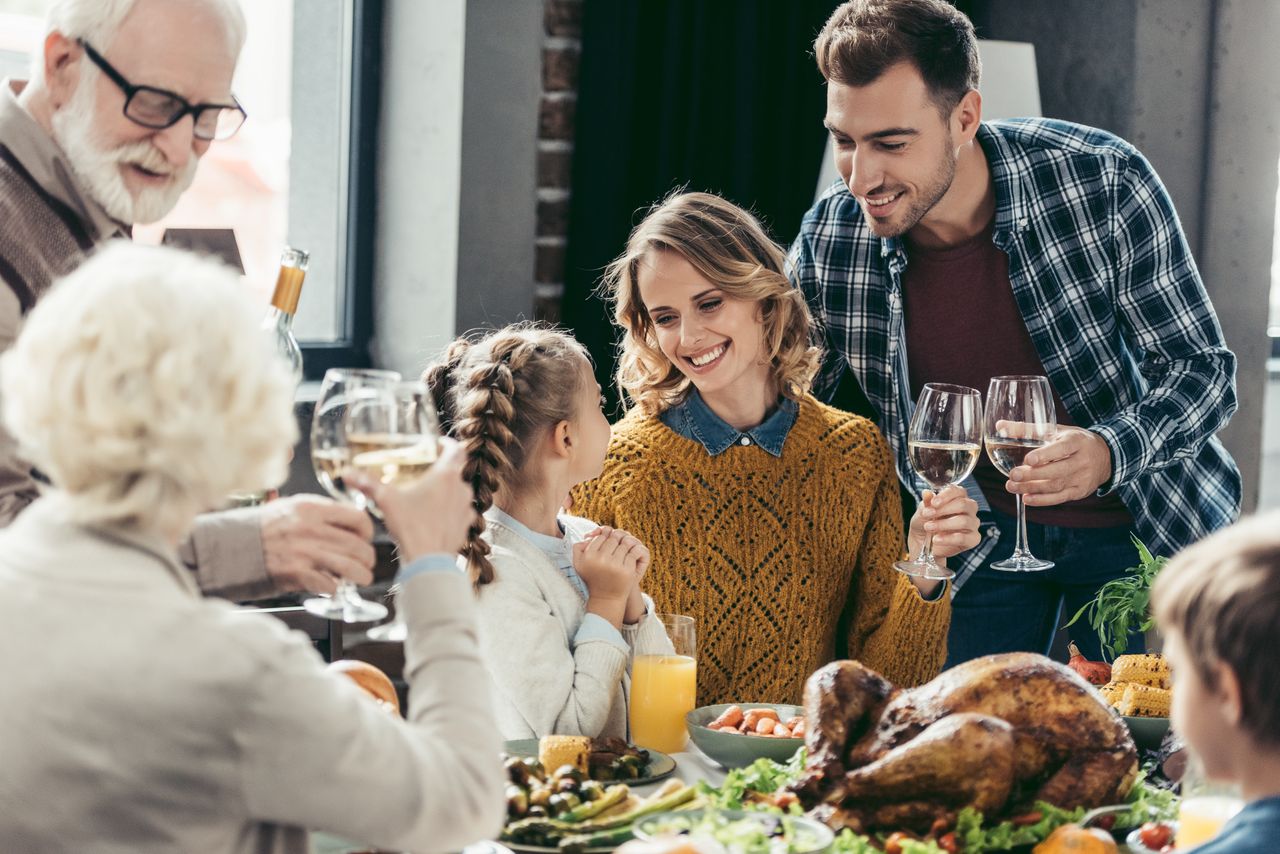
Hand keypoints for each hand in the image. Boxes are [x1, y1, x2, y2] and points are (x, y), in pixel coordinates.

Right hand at [259, 494, 375, 593]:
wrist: (232, 547)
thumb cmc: (264, 528)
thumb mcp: (293, 506)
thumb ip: (322, 511)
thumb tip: (350, 520)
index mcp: (313, 509)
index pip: (358, 518)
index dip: (367, 531)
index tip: (365, 538)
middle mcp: (311, 529)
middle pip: (358, 546)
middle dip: (367, 558)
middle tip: (366, 563)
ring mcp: (304, 552)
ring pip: (350, 567)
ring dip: (360, 576)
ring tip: (360, 578)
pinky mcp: (297, 574)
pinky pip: (330, 584)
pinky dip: (335, 588)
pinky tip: (332, 586)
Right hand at [344, 438, 475, 563]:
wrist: (427, 560)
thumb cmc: (411, 527)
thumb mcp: (386, 500)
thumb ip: (367, 483)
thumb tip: (347, 473)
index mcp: (446, 476)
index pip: (456, 450)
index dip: (449, 444)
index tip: (440, 444)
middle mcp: (462, 489)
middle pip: (456, 471)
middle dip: (442, 471)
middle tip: (426, 473)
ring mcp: (466, 508)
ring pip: (459, 492)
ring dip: (447, 492)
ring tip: (428, 496)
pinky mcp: (465, 525)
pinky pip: (460, 512)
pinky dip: (450, 511)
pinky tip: (434, 517)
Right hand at [574, 526, 646, 627]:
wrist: (606, 598)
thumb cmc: (592, 578)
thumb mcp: (579, 564)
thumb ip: (578, 547)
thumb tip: (588, 535)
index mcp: (588, 556)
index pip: (600, 537)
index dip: (604, 540)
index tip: (605, 549)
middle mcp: (600, 559)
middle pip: (613, 539)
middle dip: (614, 544)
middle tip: (614, 552)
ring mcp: (614, 565)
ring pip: (624, 545)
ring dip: (623, 549)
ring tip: (620, 557)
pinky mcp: (626, 570)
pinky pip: (632, 553)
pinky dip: (632, 555)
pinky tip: (627, 560)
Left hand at [906, 485, 979, 558]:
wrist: (922, 546)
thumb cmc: (924, 525)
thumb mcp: (921, 514)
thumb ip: (926, 504)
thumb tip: (927, 493)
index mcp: (957, 498)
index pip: (958, 491)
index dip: (946, 495)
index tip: (933, 503)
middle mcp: (968, 509)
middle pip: (963, 504)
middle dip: (943, 509)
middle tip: (927, 515)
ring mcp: (972, 524)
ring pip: (964, 521)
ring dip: (943, 524)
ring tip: (928, 527)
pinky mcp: (973, 539)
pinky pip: (964, 538)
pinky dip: (948, 539)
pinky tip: (936, 539)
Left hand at [1006, 426, 1112, 505]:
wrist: (1105, 456)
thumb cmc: (1073, 441)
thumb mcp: (1056, 430)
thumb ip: (1027, 429)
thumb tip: (999, 426)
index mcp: (1076, 441)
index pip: (1062, 449)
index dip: (1046, 455)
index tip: (1028, 459)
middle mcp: (1082, 461)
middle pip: (1057, 470)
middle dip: (1033, 475)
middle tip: (1012, 475)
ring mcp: (1083, 478)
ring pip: (1056, 486)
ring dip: (1032, 488)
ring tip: (1011, 487)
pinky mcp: (1080, 492)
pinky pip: (1060, 498)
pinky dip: (1042, 500)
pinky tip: (1026, 498)